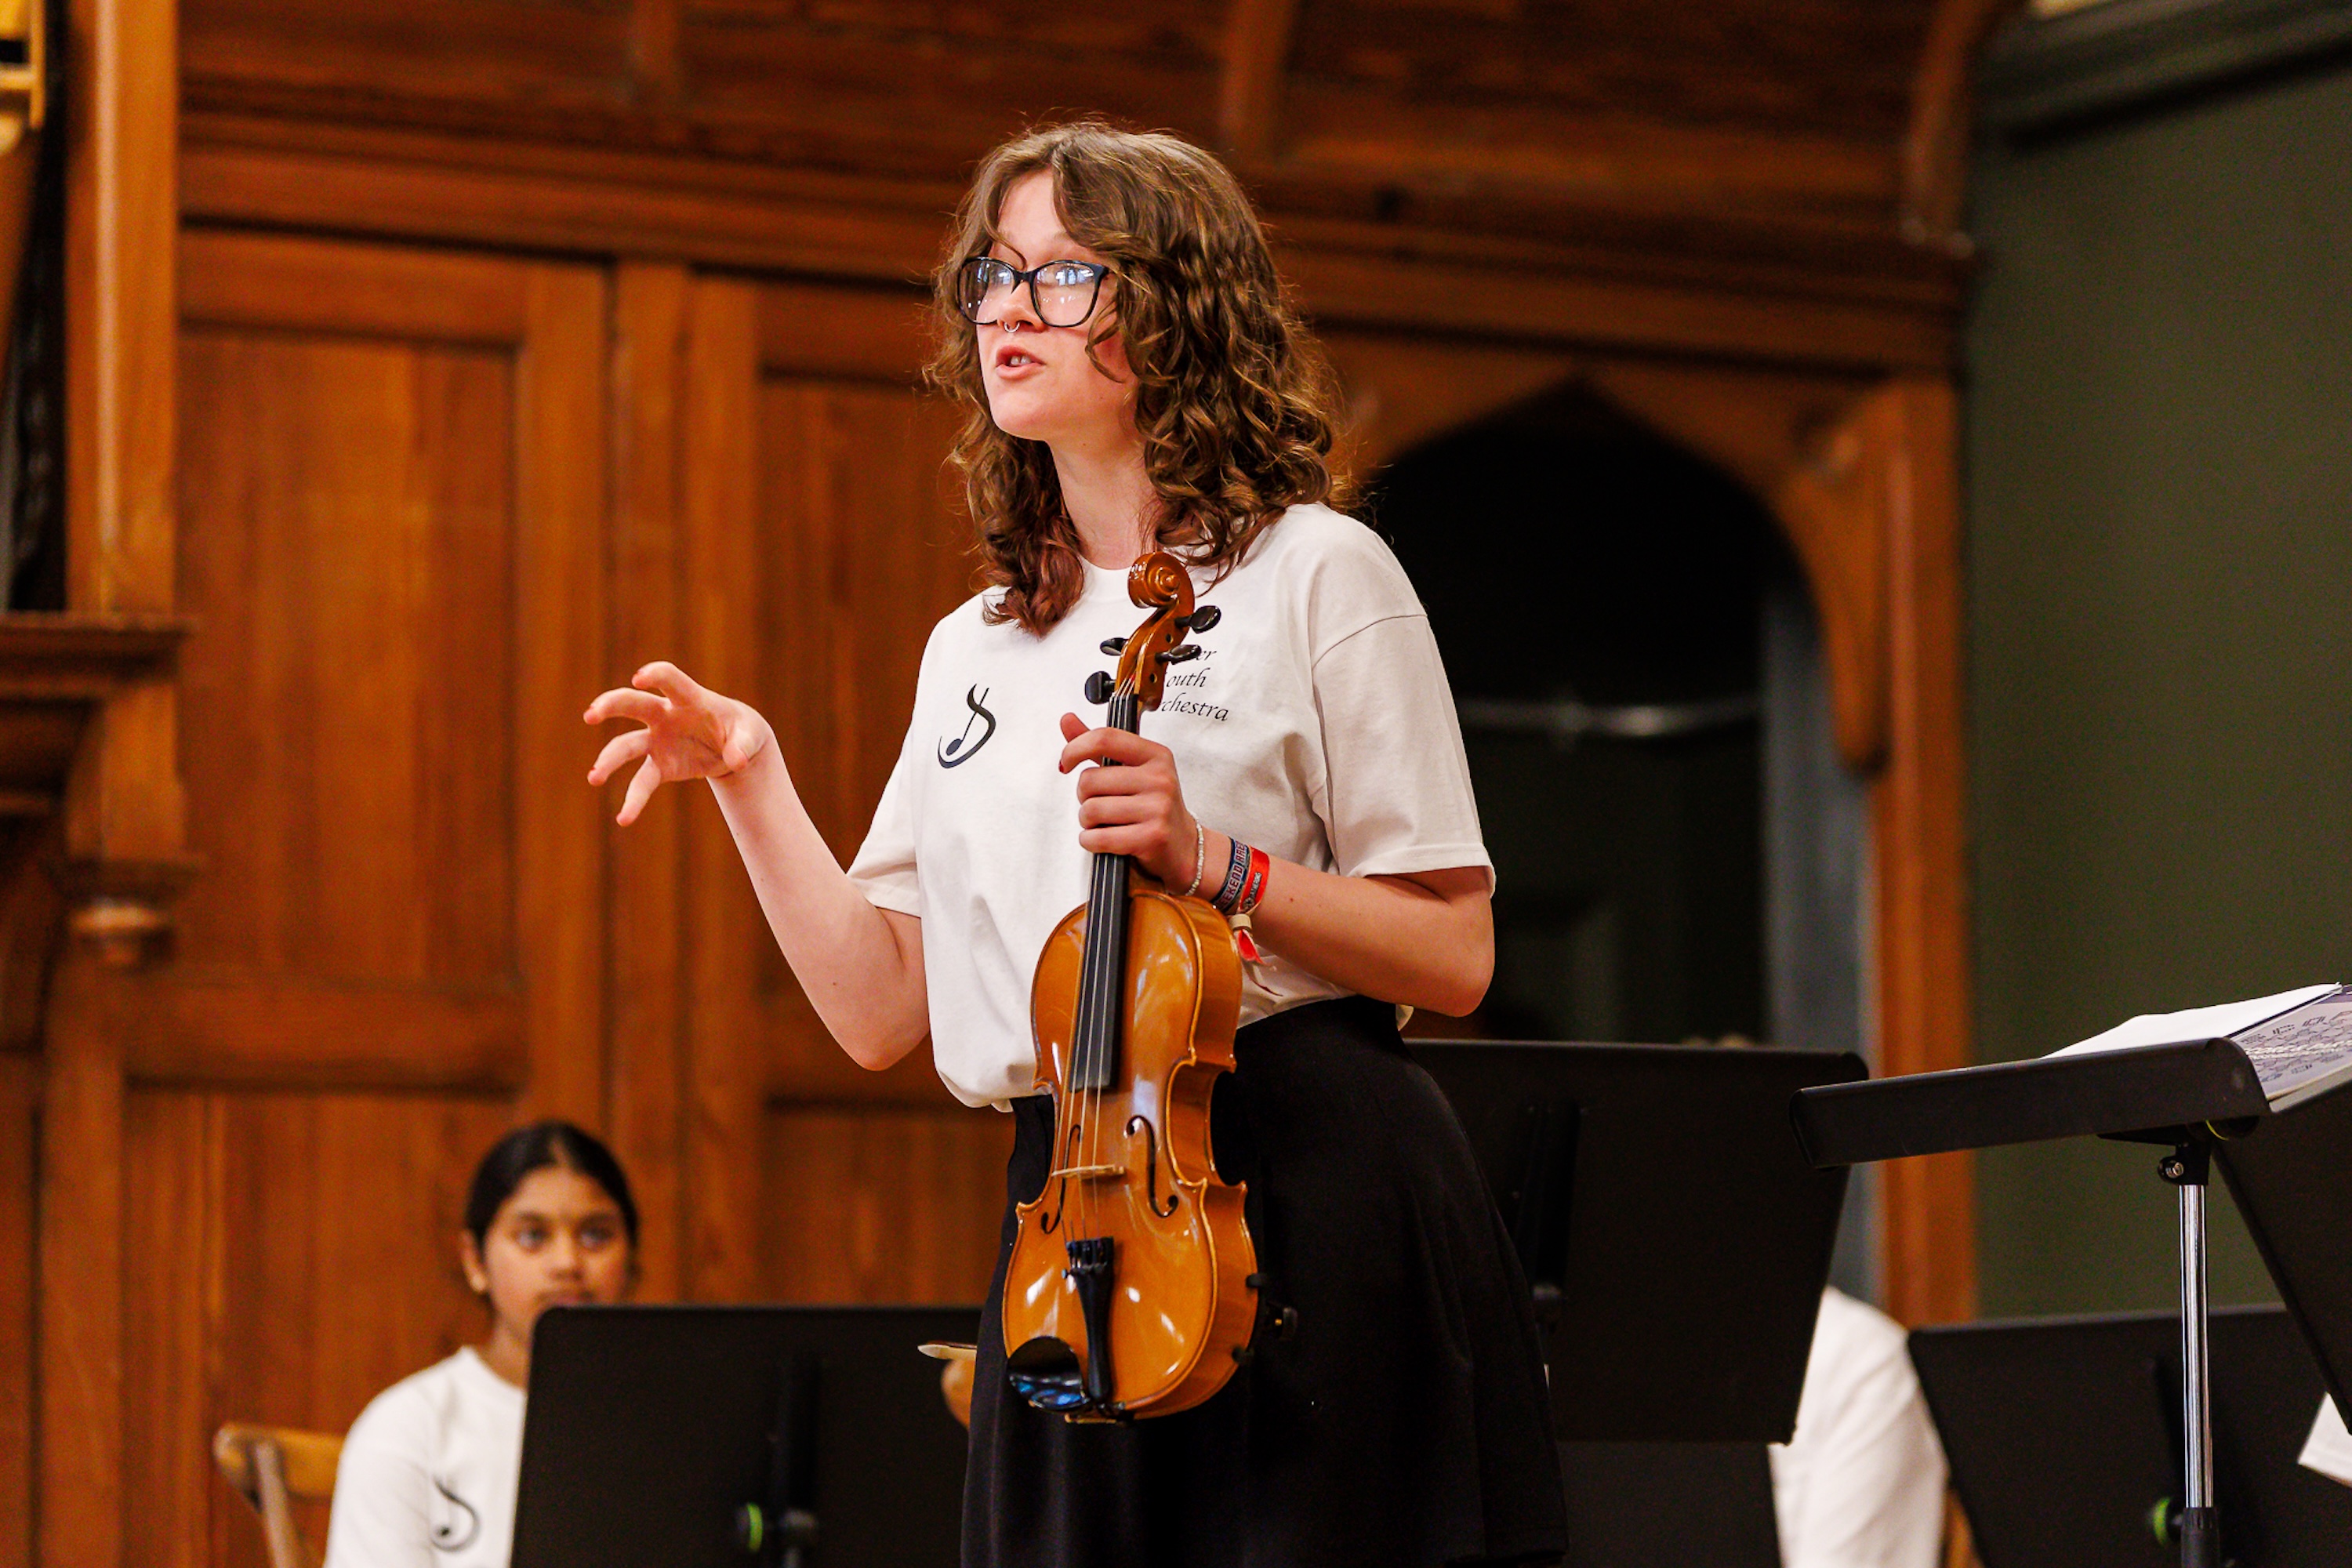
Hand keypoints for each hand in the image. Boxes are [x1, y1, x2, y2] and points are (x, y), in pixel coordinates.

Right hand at [585, 662, 774, 825]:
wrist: (737, 748)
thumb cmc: (742, 730)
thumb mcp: (751, 734)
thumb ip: (743, 744)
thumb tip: (736, 761)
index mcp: (690, 699)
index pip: (669, 679)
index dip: (654, 674)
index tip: (639, 678)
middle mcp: (666, 716)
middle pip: (632, 704)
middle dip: (610, 706)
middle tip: (591, 716)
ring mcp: (658, 741)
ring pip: (627, 745)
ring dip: (609, 759)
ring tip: (594, 777)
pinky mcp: (660, 766)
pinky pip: (642, 783)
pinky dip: (634, 801)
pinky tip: (624, 819)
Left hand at [1057, 712, 1204, 885]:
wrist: (1183, 845)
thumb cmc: (1152, 805)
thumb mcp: (1132, 769)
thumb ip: (1098, 746)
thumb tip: (1067, 719)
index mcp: (1155, 755)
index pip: (1105, 738)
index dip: (1075, 749)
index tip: (1066, 763)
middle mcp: (1160, 778)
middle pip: (1090, 780)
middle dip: (1083, 797)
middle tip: (1100, 804)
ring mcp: (1158, 808)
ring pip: (1091, 810)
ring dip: (1087, 822)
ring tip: (1105, 823)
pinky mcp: (1152, 837)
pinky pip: (1098, 837)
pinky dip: (1091, 841)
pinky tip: (1104, 839)